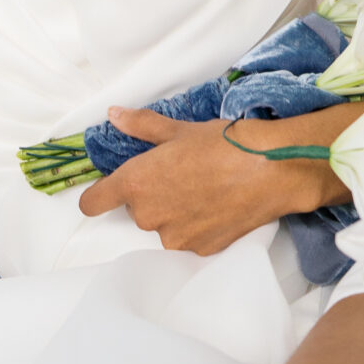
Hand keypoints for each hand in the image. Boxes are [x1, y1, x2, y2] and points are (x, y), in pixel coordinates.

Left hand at [78, 103, 361, 257]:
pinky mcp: (200, 250)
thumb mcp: (178, 130)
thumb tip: (114, 114)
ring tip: (204, 190)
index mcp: (135, 185)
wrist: (271, 170)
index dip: (97, 197)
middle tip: (180, 175)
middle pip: (136, 210)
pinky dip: (197, 225)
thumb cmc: (223, 144)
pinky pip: (188, 237)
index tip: (105, 192)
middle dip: (152, 195)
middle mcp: (148, 216)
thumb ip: (141, 126)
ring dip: (175, 212)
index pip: (92, 204)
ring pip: (164, 225)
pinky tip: (217, 206)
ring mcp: (175, 237)